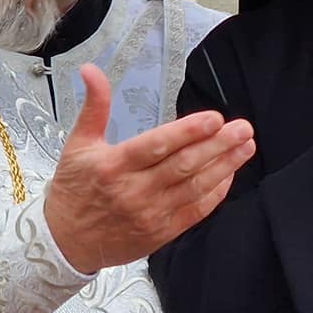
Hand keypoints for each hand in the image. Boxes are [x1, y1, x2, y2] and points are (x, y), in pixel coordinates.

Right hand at [44, 66, 255, 272]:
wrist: (66, 242)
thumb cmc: (74, 189)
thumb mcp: (78, 144)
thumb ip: (95, 106)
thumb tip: (91, 70)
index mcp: (113, 165)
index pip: (157, 145)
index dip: (188, 132)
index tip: (214, 118)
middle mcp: (134, 191)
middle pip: (183, 165)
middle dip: (218, 145)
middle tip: (243, 128)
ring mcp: (150, 214)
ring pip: (195, 187)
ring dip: (224, 166)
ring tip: (246, 146)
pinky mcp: (161, 232)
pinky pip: (195, 211)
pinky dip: (215, 193)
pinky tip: (229, 174)